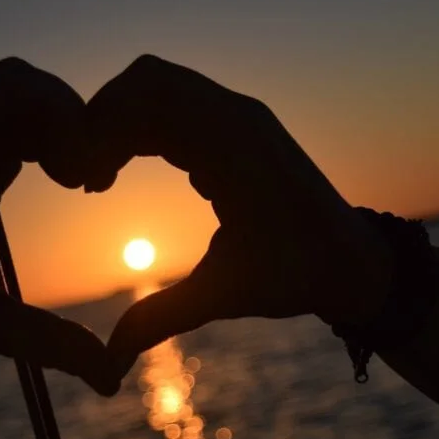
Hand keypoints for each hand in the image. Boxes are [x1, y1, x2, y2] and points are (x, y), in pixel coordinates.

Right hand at [85, 56, 391, 365]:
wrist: (354, 262)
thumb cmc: (297, 276)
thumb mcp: (226, 295)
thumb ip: (162, 317)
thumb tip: (106, 359)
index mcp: (236, 149)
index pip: (147, 102)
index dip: (100, 133)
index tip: (85, 186)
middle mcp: (240, 118)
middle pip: (147, 79)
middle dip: (103, 119)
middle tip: (85, 178)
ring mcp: (243, 116)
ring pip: (161, 85)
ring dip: (123, 119)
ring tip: (101, 177)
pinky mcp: (242, 125)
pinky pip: (180, 101)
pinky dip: (145, 123)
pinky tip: (130, 169)